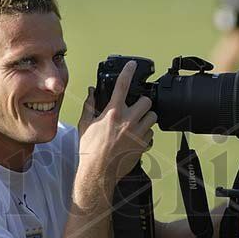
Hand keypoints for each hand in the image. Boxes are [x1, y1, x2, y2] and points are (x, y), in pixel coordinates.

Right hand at [77, 61, 156, 183]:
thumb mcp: (85, 125)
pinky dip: (146, 134)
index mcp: (112, 113)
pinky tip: (137, 137)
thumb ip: (90, 106)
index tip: (132, 65)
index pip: (122, 85)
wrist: (98, 172)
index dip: (128, 71)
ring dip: (147, 117)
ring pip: (153, 117)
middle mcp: (128, 121)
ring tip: (137, 122)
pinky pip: (151, 134)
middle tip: (136, 107)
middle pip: (146, 101)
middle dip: (142, 102)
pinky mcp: (143, 146)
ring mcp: (138, 134)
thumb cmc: (90, 151)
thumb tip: (91, 93)